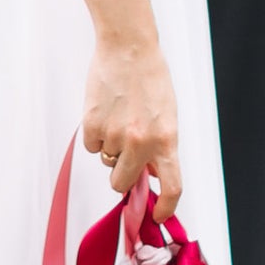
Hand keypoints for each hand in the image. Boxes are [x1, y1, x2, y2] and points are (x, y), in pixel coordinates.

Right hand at [82, 34, 181, 219]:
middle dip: (122, 177)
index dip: (164, 207)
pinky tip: (105, 111)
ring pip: (106, 161)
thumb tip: (152, 174)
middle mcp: (141, 143)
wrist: (128, 49)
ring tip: (119, 117)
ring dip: (111, 148)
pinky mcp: (93, 126)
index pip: (172, 186)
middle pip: (123, 183)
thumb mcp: (167, 116)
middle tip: (124, 158)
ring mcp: (115, 136)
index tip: (157, 215)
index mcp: (166, 140)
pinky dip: (96, 134)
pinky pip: (92, 145)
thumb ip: (160, 147)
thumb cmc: (150, 79)